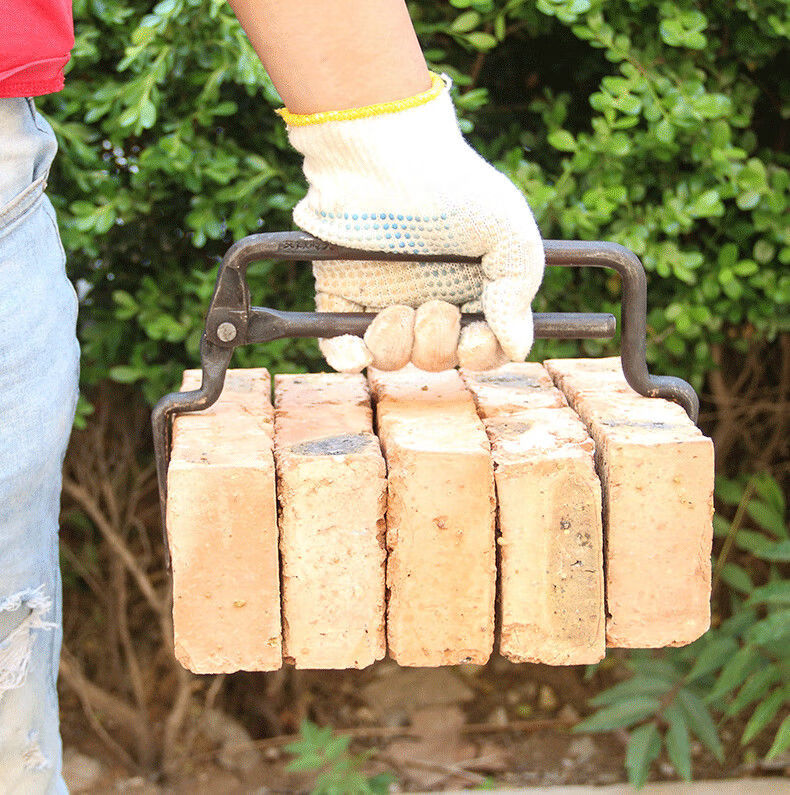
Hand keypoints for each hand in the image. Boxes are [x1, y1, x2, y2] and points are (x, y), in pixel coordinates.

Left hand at [280, 73, 544, 371]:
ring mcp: (383, 299)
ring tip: (395, 310)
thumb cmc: (452, 185)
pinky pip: (339, 348)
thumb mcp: (508, 230)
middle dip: (438, 346)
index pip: (481, 347)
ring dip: (398, 346)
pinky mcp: (340, 296)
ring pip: (392, 359)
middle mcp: (428, 299)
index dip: (481, 354)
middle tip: (434, 308)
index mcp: (471, 289)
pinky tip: (354, 349)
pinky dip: (347, 358)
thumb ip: (519, 289)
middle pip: (437, 359)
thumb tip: (517, 347)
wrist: (382, 154)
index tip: (476, 337)